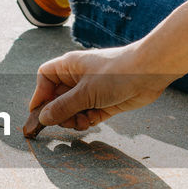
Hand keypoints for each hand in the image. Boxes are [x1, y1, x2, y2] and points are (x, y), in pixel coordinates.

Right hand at [30, 44, 174, 131]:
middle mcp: (78, 78)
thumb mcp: (85, 92)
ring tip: (82, 121)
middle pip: (57, 98)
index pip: (45, 78)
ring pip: (73, 109)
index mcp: (69, 66)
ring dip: (73, 119)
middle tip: (64, 122)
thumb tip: (43, 118)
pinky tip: (91, 121)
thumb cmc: (116, 73)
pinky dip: (87, 121)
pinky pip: (87, 115)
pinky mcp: (104, 102)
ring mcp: (92, 90)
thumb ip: (63, 107)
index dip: (39, 95)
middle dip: (59, 113)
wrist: (149, 72)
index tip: (38, 113)